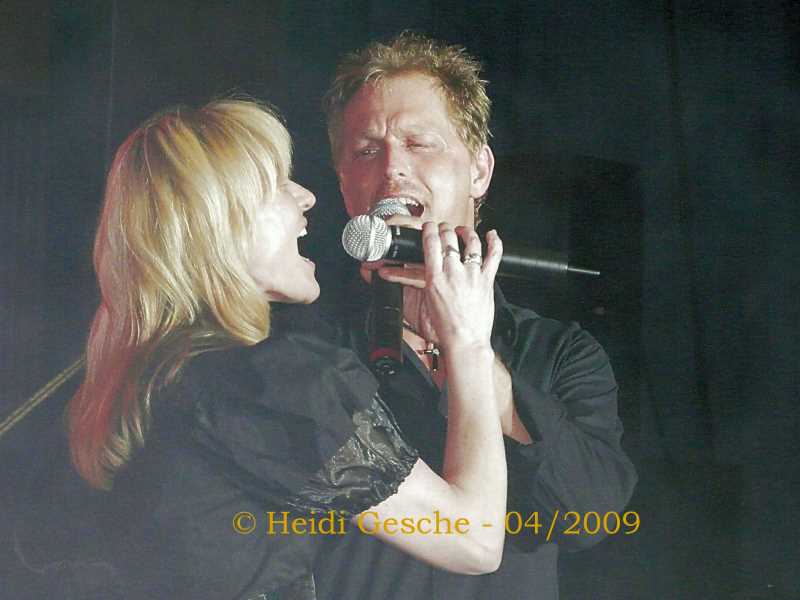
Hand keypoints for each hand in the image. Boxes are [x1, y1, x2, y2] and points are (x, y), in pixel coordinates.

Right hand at [412, 222, 501, 351]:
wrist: (464, 341)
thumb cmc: (444, 328)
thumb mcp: (424, 302)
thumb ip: (416, 282)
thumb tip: (403, 273)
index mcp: (435, 277)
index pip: (431, 242)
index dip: (429, 229)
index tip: (429, 227)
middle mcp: (454, 272)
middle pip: (449, 237)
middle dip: (445, 229)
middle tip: (443, 229)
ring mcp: (472, 274)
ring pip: (471, 242)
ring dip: (466, 232)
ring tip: (463, 231)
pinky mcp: (486, 280)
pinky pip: (494, 255)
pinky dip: (494, 242)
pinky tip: (492, 235)